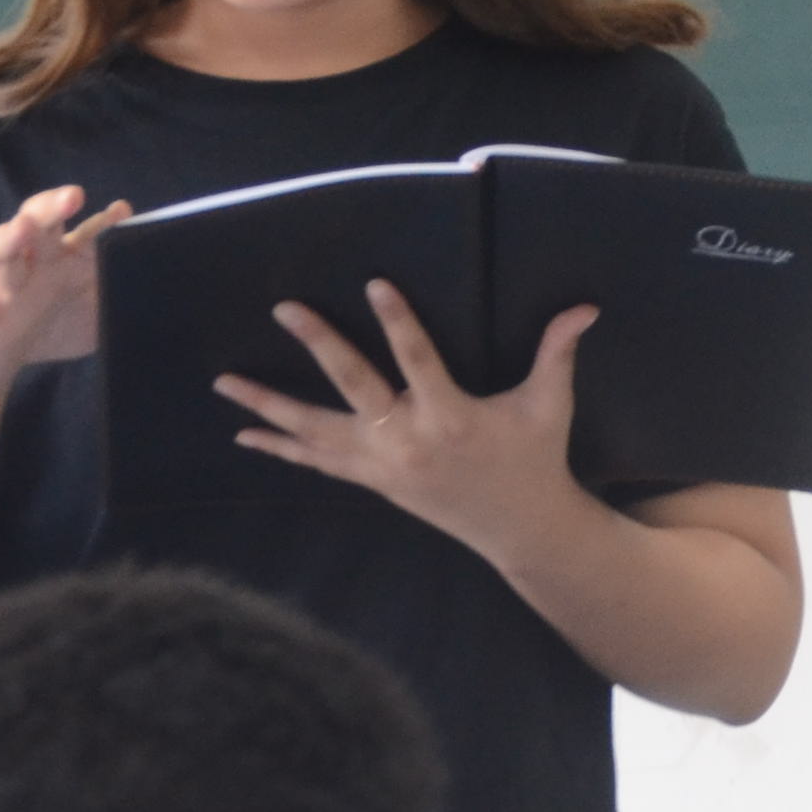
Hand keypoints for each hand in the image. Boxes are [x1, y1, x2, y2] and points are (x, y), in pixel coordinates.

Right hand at [0, 187, 123, 386]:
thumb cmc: (50, 321)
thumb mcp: (94, 312)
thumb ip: (119, 295)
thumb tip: (158, 289)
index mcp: (64, 257)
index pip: (85, 230)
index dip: (104, 221)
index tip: (122, 211)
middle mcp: (33, 262)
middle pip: (39, 223)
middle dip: (52, 206)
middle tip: (73, 196)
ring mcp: (2, 284)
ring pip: (1, 251)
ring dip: (10, 238)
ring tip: (21, 228)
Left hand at [220, 283, 601, 561]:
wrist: (518, 528)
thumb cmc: (534, 458)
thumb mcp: (548, 404)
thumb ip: (557, 352)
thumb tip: (585, 307)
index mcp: (451, 416)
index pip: (418, 359)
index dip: (397, 320)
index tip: (374, 283)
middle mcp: (407, 440)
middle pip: (353, 384)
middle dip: (318, 343)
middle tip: (286, 308)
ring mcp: (383, 464)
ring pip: (316, 431)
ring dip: (269, 404)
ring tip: (226, 381)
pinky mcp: (372, 480)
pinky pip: (317, 463)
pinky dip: (281, 448)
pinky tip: (245, 435)